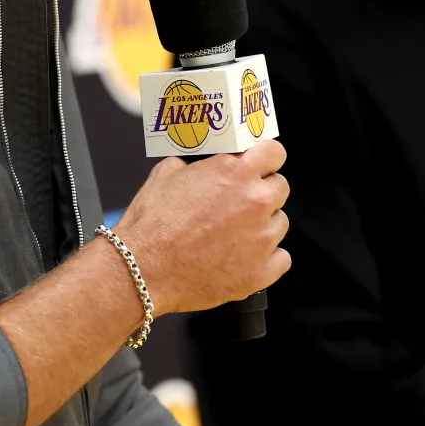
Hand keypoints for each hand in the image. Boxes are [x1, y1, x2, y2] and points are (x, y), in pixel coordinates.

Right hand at [112, 139, 290, 314]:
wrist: (143, 268)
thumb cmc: (152, 225)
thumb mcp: (167, 173)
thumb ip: (196, 165)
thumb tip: (204, 166)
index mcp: (236, 172)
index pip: (275, 153)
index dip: (266, 158)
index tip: (261, 165)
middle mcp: (255, 202)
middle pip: (281, 188)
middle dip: (263, 191)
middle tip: (241, 202)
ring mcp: (262, 239)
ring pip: (280, 224)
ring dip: (263, 225)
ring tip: (236, 234)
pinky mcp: (260, 272)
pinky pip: (281, 259)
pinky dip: (267, 258)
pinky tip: (245, 257)